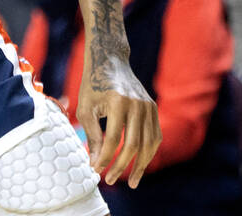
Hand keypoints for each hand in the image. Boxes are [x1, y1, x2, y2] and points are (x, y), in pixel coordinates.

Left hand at [77, 51, 160, 186]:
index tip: (96, 170)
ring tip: (132, 181)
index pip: (113, 139)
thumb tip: (96, 163)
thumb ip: (92, 136)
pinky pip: (155, 135)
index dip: (105, 157)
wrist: (110, 61)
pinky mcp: (153, 108)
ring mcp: (148, 106)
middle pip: (133, 144)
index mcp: (117, 102)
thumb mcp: (86, 108)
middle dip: (122, 166)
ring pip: (149, 143)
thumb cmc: (92, 85)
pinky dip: (148, 152)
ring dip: (140, 165)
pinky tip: (139, 164)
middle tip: (110, 180)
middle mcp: (137, 104)